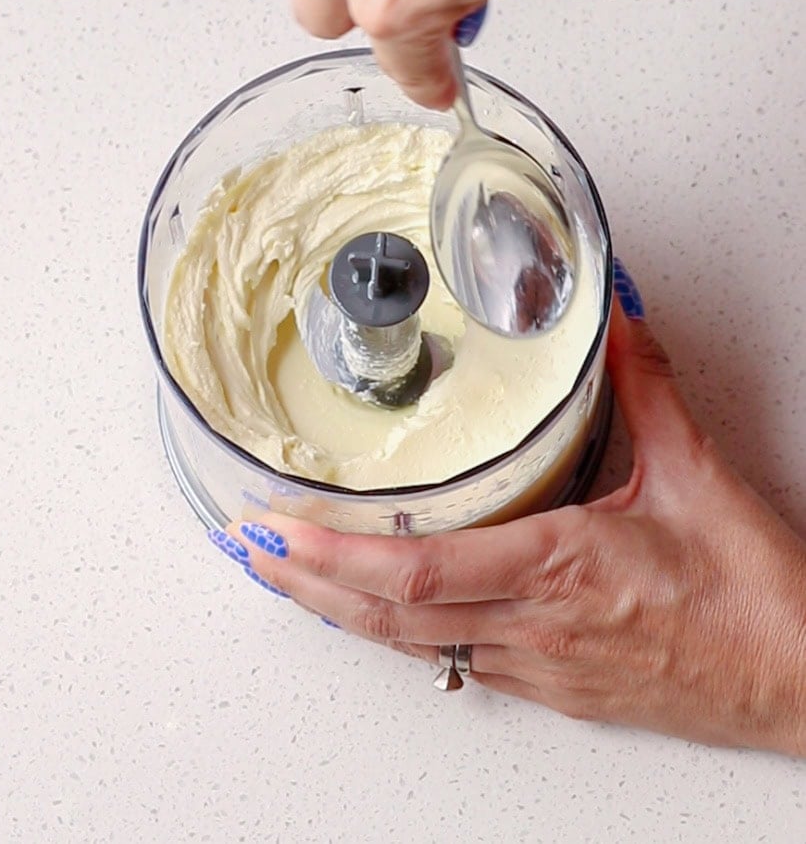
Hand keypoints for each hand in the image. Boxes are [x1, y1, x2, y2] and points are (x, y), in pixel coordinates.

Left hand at [225, 267, 805, 754]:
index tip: (279, 532)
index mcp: (558, 567)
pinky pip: (453, 659)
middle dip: (309, 585)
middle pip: (390, 616)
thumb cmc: (749, 596)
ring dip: (343, 611)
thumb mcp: (695, 472)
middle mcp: (532, 626)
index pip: (417, 571)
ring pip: (413, 645)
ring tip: (291, 578)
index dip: (335, 557)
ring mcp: (537, 664)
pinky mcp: (552, 685)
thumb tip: (611, 318)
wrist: (796, 679)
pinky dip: (399, 631)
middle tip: (253, 551)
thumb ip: (642, 385)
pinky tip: (379, 614)